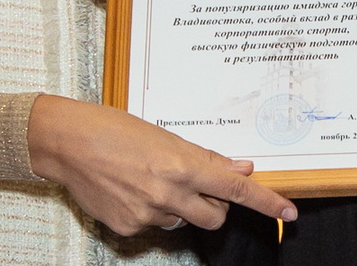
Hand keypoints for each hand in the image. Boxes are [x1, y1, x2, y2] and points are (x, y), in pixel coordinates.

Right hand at [27, 95, 296, 235]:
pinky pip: (154, 226)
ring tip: (152, 179)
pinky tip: (131, 189)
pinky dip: (151, 212)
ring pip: (184, 221)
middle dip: (216, 205)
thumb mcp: (164, 135)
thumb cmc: (114, 128)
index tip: (289, 212)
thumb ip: (204, 156)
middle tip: (200, 186)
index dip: (266, 201)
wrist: (67, 142)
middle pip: (215, 216)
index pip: (235, 188)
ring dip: (181, 206)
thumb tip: (239, 167)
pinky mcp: (128, 228)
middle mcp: (168, 192)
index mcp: (182, 164)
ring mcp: (147, 214)